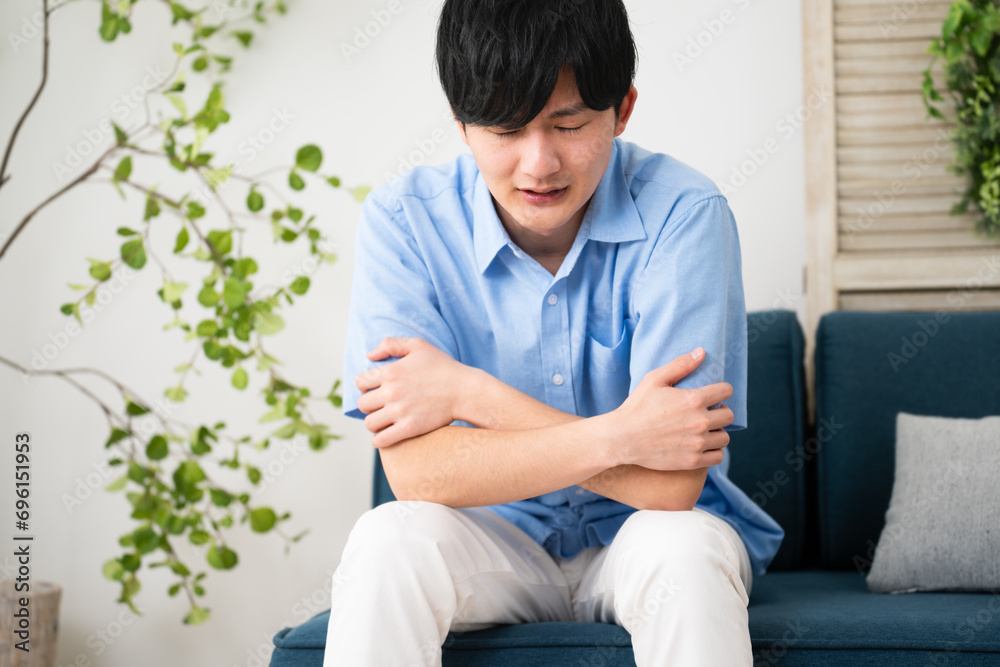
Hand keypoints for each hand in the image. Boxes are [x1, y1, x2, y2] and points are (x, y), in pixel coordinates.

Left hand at [354, 337, 474, 447]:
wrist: (465, 390)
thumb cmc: (443, 367)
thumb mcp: (419, 346)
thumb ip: (391, 344)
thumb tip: (370, 355)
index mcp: (391, 372)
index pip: (360, 382)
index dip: (364, 387)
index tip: (373, 390)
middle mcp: (392, 392)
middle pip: (362, 404)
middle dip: (369, 405)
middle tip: (380, 407)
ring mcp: (400, 412)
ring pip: (369, 423)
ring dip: (374, 423)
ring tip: (383, 421)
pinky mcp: (409, 428)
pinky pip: (380, 440)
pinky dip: (378, 440)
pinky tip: (385, 435)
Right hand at [604, 347, 733, 470]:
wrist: (622, 438)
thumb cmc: (637, 407)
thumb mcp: (654, 380)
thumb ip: (680, 365)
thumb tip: (701, 352)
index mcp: (693, 400)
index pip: (726, 391)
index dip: (721, 391)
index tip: (713, 395)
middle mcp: (699, 422)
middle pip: (729, 415)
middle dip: (720, 411)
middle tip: (707, 413)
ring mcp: (697, 443)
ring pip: (725, 437)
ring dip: (717, 432)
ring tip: (704, 430)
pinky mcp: (692, 461)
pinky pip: (718, 456)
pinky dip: (713, 451)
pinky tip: (702, 445)